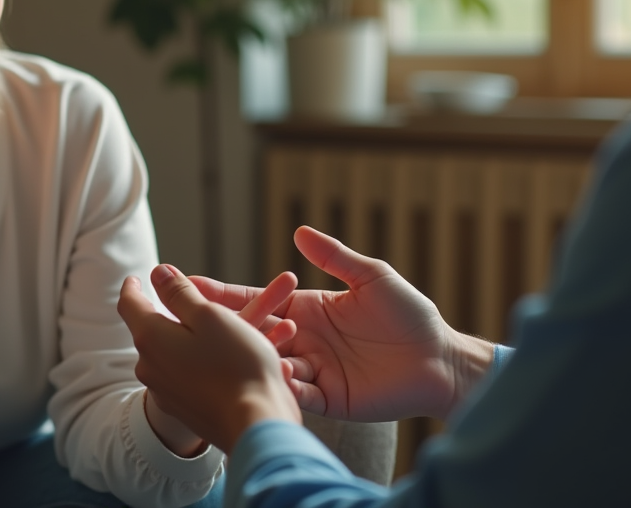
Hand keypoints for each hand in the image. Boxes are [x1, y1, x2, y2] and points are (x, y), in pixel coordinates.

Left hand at [118, 264, 301, 452]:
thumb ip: (180, 293)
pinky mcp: (184, 409)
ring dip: (189, 338)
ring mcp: (165, 391)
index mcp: (150, 337)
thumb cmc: (237, 365)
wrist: (255, 426)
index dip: (133, 286)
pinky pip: (187, 375)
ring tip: (218, 329)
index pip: (129, 304)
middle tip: (187, 300)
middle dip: (168, 312)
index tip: (136, 279)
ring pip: (171, 353)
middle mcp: (149, 367)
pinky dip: (200, 361)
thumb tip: (158, 273)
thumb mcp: (210, 316)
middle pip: (151, 330)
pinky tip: (226, 360)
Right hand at [193, 226, 493, 421]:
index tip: (190, 284)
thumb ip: (336, 257)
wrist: (440, 360)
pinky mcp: (328, 398)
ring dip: (253, 357)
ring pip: (269, 365)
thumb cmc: (410, 315)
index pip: (259, 299)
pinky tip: (274, 374)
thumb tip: (299, 231)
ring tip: (235, 348)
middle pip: (255, 334)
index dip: (225, 293)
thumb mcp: (372, 277)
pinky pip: (297, 393)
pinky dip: (282, 385)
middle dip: (224, 327)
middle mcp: (305, 340)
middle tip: (191, 321)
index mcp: (309, 309)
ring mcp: (314, 371)